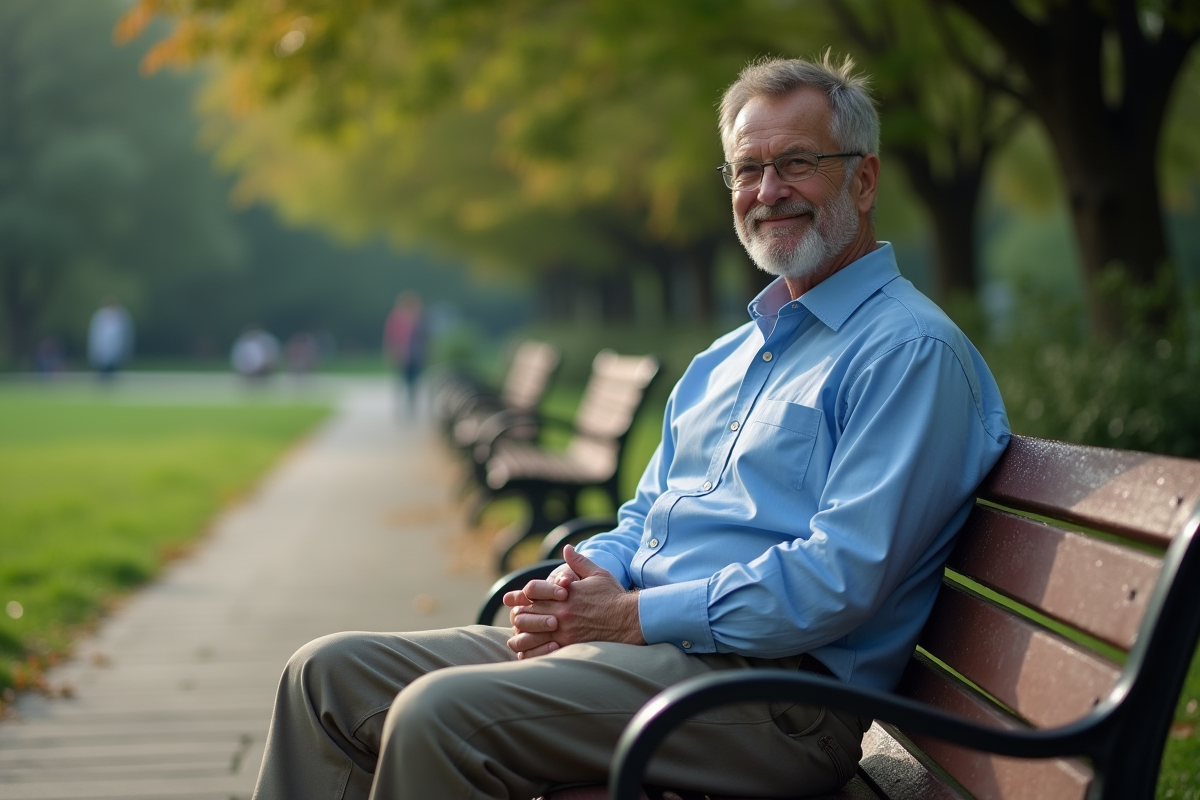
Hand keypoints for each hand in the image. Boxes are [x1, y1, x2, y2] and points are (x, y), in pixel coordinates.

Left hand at [506, 545, 643, 658]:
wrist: (629, 619)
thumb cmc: (614, 595)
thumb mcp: (597, 574)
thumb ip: (578, 562)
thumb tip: (567, 548)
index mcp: (564, 593)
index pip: (532, 590)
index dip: (520, 594)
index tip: (512, 599)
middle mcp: (561, 611)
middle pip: (528, 613)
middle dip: (519, 615)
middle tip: (515, 617)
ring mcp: (564, 631)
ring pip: (531, 634)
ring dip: (522, 635)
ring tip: (518, 636)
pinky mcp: (570, 646)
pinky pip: (543, 651)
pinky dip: (533, 651)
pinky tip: (529, 652)